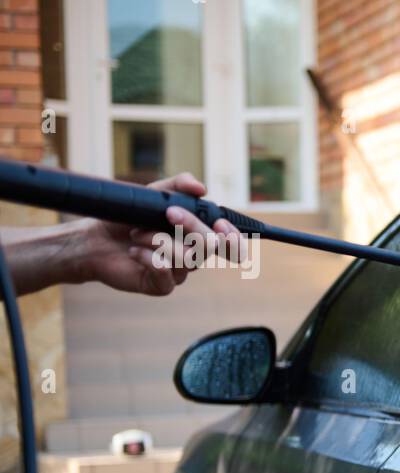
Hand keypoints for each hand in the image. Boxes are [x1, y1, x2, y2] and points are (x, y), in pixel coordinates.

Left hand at [86, 172, 244, 295]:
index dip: (232, 236)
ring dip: (159, 240)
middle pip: (210, 246)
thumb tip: (202, 188)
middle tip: (168, 213)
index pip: (227, 241)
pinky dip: (149, 258)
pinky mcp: (161, 286)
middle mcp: (192, 255)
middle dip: (190, 226)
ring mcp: (178, 272)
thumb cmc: (126, 218)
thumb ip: (178, 186)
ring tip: (137, 234)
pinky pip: (166, 274)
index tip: (220, 223)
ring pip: (187, 259)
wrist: (94, 239)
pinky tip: (134, 252)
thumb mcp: (153, 194)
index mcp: (196, 235)